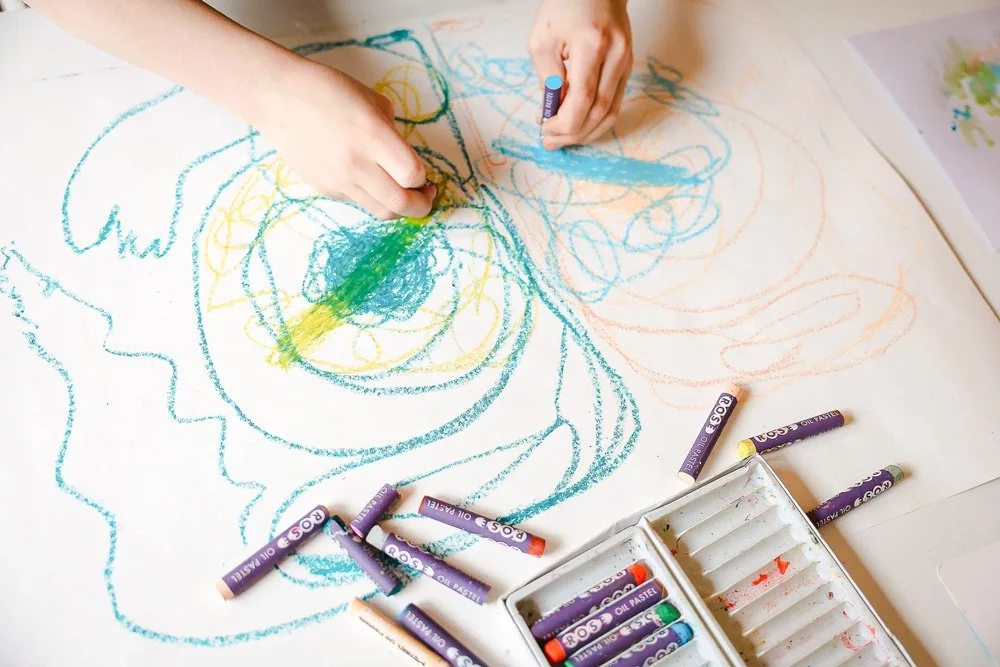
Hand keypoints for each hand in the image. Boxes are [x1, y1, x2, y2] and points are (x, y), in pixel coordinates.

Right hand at [255, 59, 435, 218]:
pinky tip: (372, 182)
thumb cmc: (330, 90)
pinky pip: (360, 202)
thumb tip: (406, 161)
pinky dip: (373, 198)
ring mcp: (339, 180)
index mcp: (372, 135)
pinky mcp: (326, 189)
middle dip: (421, 205)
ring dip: (399, 207)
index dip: (423, 178)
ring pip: (381, 211)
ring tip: (404, 194)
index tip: (423, 173)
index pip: (412, 174)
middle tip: (426, 196)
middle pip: (400, 203)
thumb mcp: (373, 101)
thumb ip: (393, 133)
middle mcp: (356, 163)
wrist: (279, 99)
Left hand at [529, 0, 632, 149]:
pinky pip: (615, 103)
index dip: (563, 122)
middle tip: (549, 142)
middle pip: (599, 111)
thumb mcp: (543, 39)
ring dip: (585, 132)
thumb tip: (551, 113)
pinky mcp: (628, 67)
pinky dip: (595, 119)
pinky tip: (577, 125)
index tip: (544, 129)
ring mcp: (626, 62)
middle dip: (572, 133)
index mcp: (594, 45)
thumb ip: (548, 78)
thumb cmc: (565, 6)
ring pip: (611, 112)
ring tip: (562, 138)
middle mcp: (617, 56)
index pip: (583, 99)